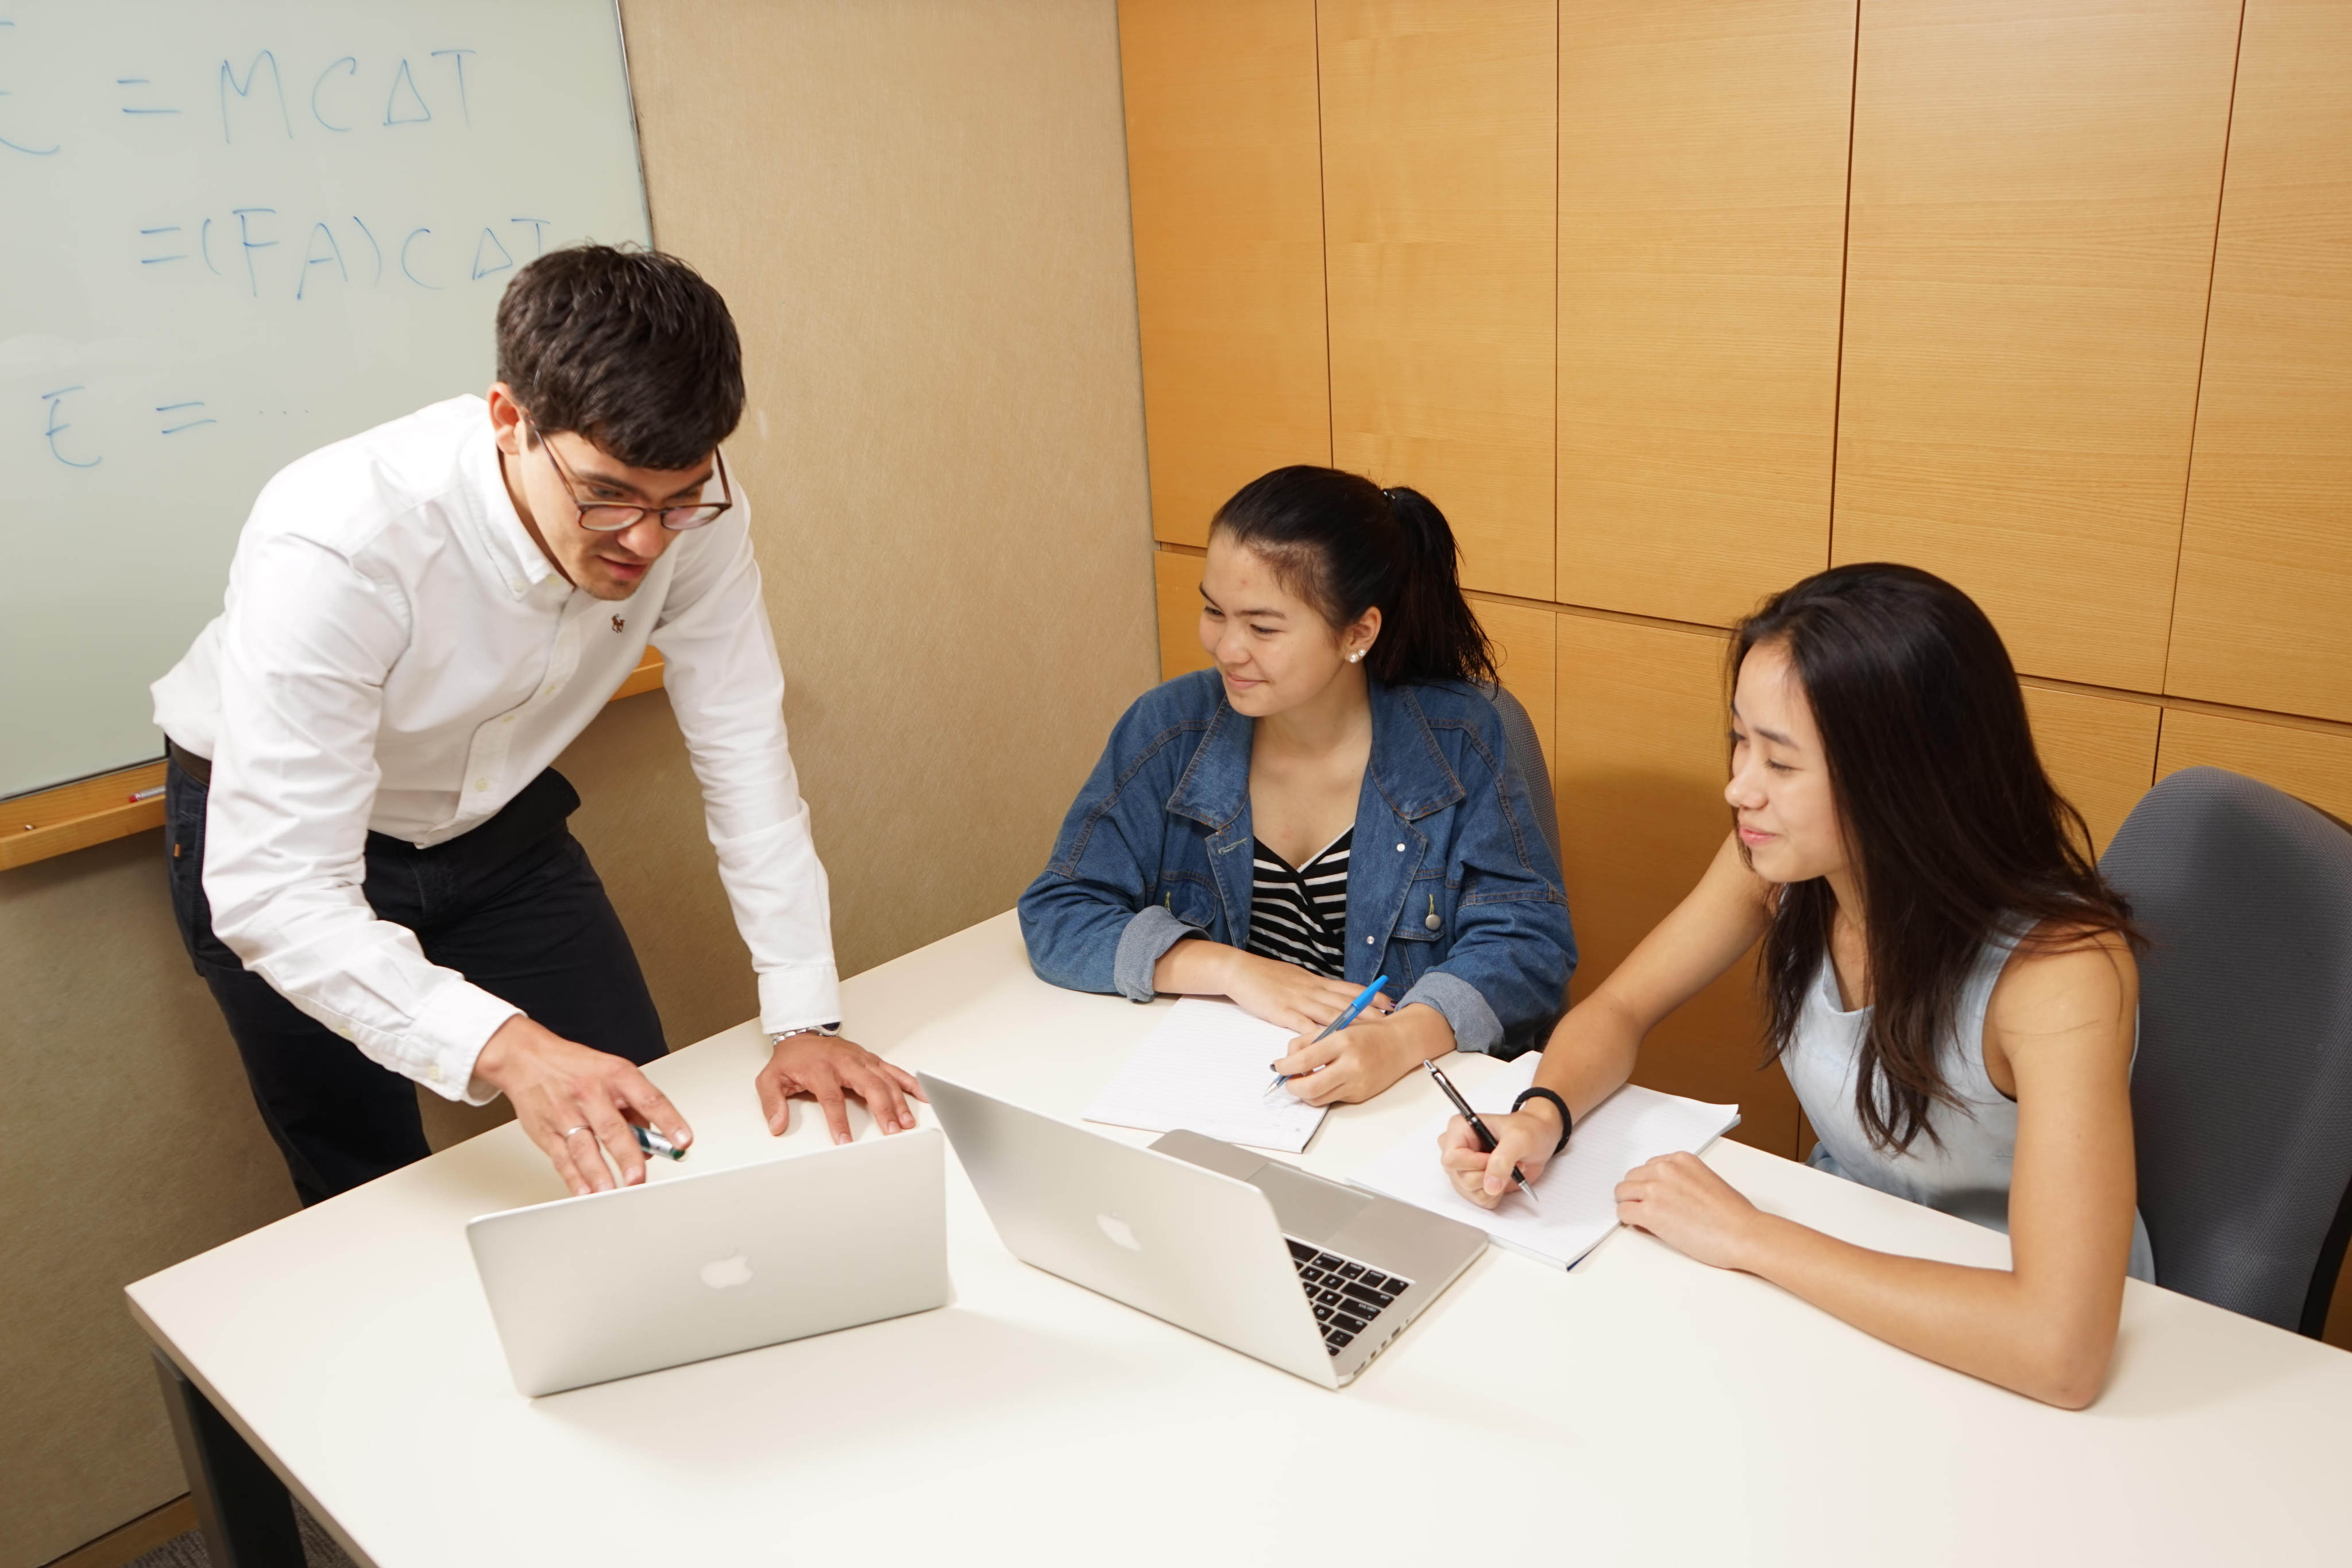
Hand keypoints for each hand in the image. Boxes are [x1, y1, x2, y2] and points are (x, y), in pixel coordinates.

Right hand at [472, 1016, 690, 1196]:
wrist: (526, 1058)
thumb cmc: (576, 1067)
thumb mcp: (614, 1072)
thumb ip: (636, 1105)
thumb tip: (651, 1143)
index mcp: (617, 1076)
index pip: (650, 1099)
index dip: (669, 1121)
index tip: (683, 1141)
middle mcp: (592, 1094)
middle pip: (613, 1128)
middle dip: (627, 1156)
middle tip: (639, 1179)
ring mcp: (567, 1114)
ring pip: (585, 1148)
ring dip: (599, 1174)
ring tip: (612, 1193)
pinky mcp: (547, 1132)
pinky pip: (562, 1159)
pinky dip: (574, 1178)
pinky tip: (585, 1192)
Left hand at [756, 1033, 926, 1144]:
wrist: (802, 1034)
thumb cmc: (791, 1059)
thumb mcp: (770, 1079)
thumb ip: (772, 1103)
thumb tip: (777, 1125)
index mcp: (821, 1070)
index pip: (832, 1099)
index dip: (839, 1122)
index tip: (845, 1141)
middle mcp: (845, 1063)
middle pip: (870, 1087)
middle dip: (883, 1110)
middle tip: (892, 1131)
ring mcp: (861, 1060)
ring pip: (885, 1080)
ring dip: (899, 1102)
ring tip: (907, 1122)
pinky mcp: (871, 1060)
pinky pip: (894, 1070)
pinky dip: (909, 1082)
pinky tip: (922, 1095)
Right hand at [1218, 951, 1391, 1036]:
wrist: (1240, 970)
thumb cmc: (1268, 976)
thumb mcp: (1297, 978)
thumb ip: (1315, 989)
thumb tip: (1333, 997)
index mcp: (1316, 982)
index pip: (1350, 988)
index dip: (1371, 995)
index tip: (1390, 1002)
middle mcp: (1312, 990)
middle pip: (1346, 1002)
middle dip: (1370, 1012)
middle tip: (1390, 1021)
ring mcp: (1298, 1001)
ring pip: (1330, 1013)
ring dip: (1352, 1024)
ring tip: (1370, 1034)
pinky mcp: (1282, 1012)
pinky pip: (1303, 1024)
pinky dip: (1317, 1034)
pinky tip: (1330, 1042)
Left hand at [1272, 1002, 1446, 1106]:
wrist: (1401, 1043)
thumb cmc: (1367, 1033)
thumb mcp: (1337, 1027)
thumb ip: (1309, 1040)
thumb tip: (1286, 1059)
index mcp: (1343, 1042)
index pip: (1304, 1061)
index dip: (1285, 1067)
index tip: (1278, 1066)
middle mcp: (1351, 1065)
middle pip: (1309, 1088)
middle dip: (1292, 1087)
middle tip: (1287, 1080)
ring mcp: (1357, 1084)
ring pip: (1318, 1098)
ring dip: (1305, 1092)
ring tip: (1303, 1079)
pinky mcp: (1360, 1096)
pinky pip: (1332, 1099)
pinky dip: (1323, 1092)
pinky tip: (1325, 1079)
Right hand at [1438, 1106, 1558, 1208]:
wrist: (1539, 1139)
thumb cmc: (1528, 1130)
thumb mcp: (1519, 1138)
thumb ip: (1503, 1159)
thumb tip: (1490, 1185)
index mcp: (1459, 1129)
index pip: (1452, 1158)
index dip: (1474, 1164)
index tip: (1495, 1159)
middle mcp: (1457, 1150)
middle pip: (1461, 1178)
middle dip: (1489, 1175)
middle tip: (1509, 1161)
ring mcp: (1463, 1169)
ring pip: (1470, 1192)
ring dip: (1496, 1185)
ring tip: (1508, 1167)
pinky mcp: (1473, 1184)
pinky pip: (1480, 1200)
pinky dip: (1497, 1193)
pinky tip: (1505, 1177)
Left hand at [1614, 1151, 1766, 1269]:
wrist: (1743, 1233)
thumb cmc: (1733, 1215)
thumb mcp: (1706, 1181)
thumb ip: (1682, 1180)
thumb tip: (1667, 1193)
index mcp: (1681, 1159)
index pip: (1649, 1167)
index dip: (1650, 1184)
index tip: (1655, 1196)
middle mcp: (1665, 1169)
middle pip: (1632, 1178)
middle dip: (1638, 1194)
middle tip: (1650, 1210)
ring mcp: (1655, 1189)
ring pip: (1622, 1193)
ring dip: (1631, 1205)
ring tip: (1647, 1220)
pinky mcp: (1649, 1212)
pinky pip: (1623, 1212)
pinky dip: (1629, 1221)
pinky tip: (1645, 1227)